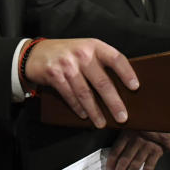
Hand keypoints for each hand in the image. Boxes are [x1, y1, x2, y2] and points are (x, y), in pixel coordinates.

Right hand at [23, 39, 137, 127]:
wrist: (34, 53)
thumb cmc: (66, 54)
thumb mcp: (84, 49)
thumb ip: (100, 62)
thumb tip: (121, 87)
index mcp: (93, 46)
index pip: (115, 58)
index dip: (127, 73)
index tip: (135, 87)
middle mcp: (81, 53)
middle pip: (102, 81)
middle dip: (114, 102)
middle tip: (122, 117)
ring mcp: (67, 64)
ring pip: (85, 93)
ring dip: (95, 111)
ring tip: (102, 123)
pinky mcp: (55, 75)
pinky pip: (70, 96)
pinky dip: (78, 108)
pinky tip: (84, 115)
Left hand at [105, 130, 169, 169]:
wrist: (164, 123)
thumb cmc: (145, 126)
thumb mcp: (132, 127)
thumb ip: (124, 138)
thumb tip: (114, 156)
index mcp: (127, 133)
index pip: (116, 150)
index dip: (111, 162)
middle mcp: (136, 140)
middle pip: (124, 160)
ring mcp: (147, 146)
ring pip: (135, 164)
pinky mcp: (157, 151)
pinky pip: (149, 166)